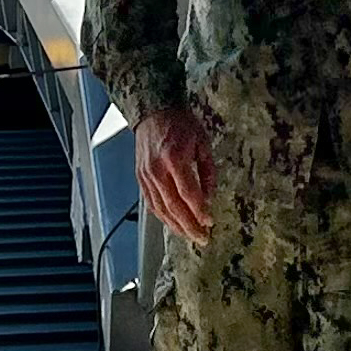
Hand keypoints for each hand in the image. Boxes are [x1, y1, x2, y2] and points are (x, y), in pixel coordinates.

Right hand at [134, 106, 216, 243]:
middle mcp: (157, 171)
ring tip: (189, 236)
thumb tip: (209, 197)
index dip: (200, 212)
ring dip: (176, 226)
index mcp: (174, 159)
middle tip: (202, 238)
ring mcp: (146, 176)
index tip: (210, 221)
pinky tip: (173, 224)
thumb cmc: (180, 124)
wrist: (154, 111)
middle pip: (174, 207)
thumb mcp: (202, 143)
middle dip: (189, 226)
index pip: (188, 194)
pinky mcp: (140, 178)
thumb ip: (207, 172)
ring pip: (161, 209)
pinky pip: (151, 203)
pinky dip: (163, 217)